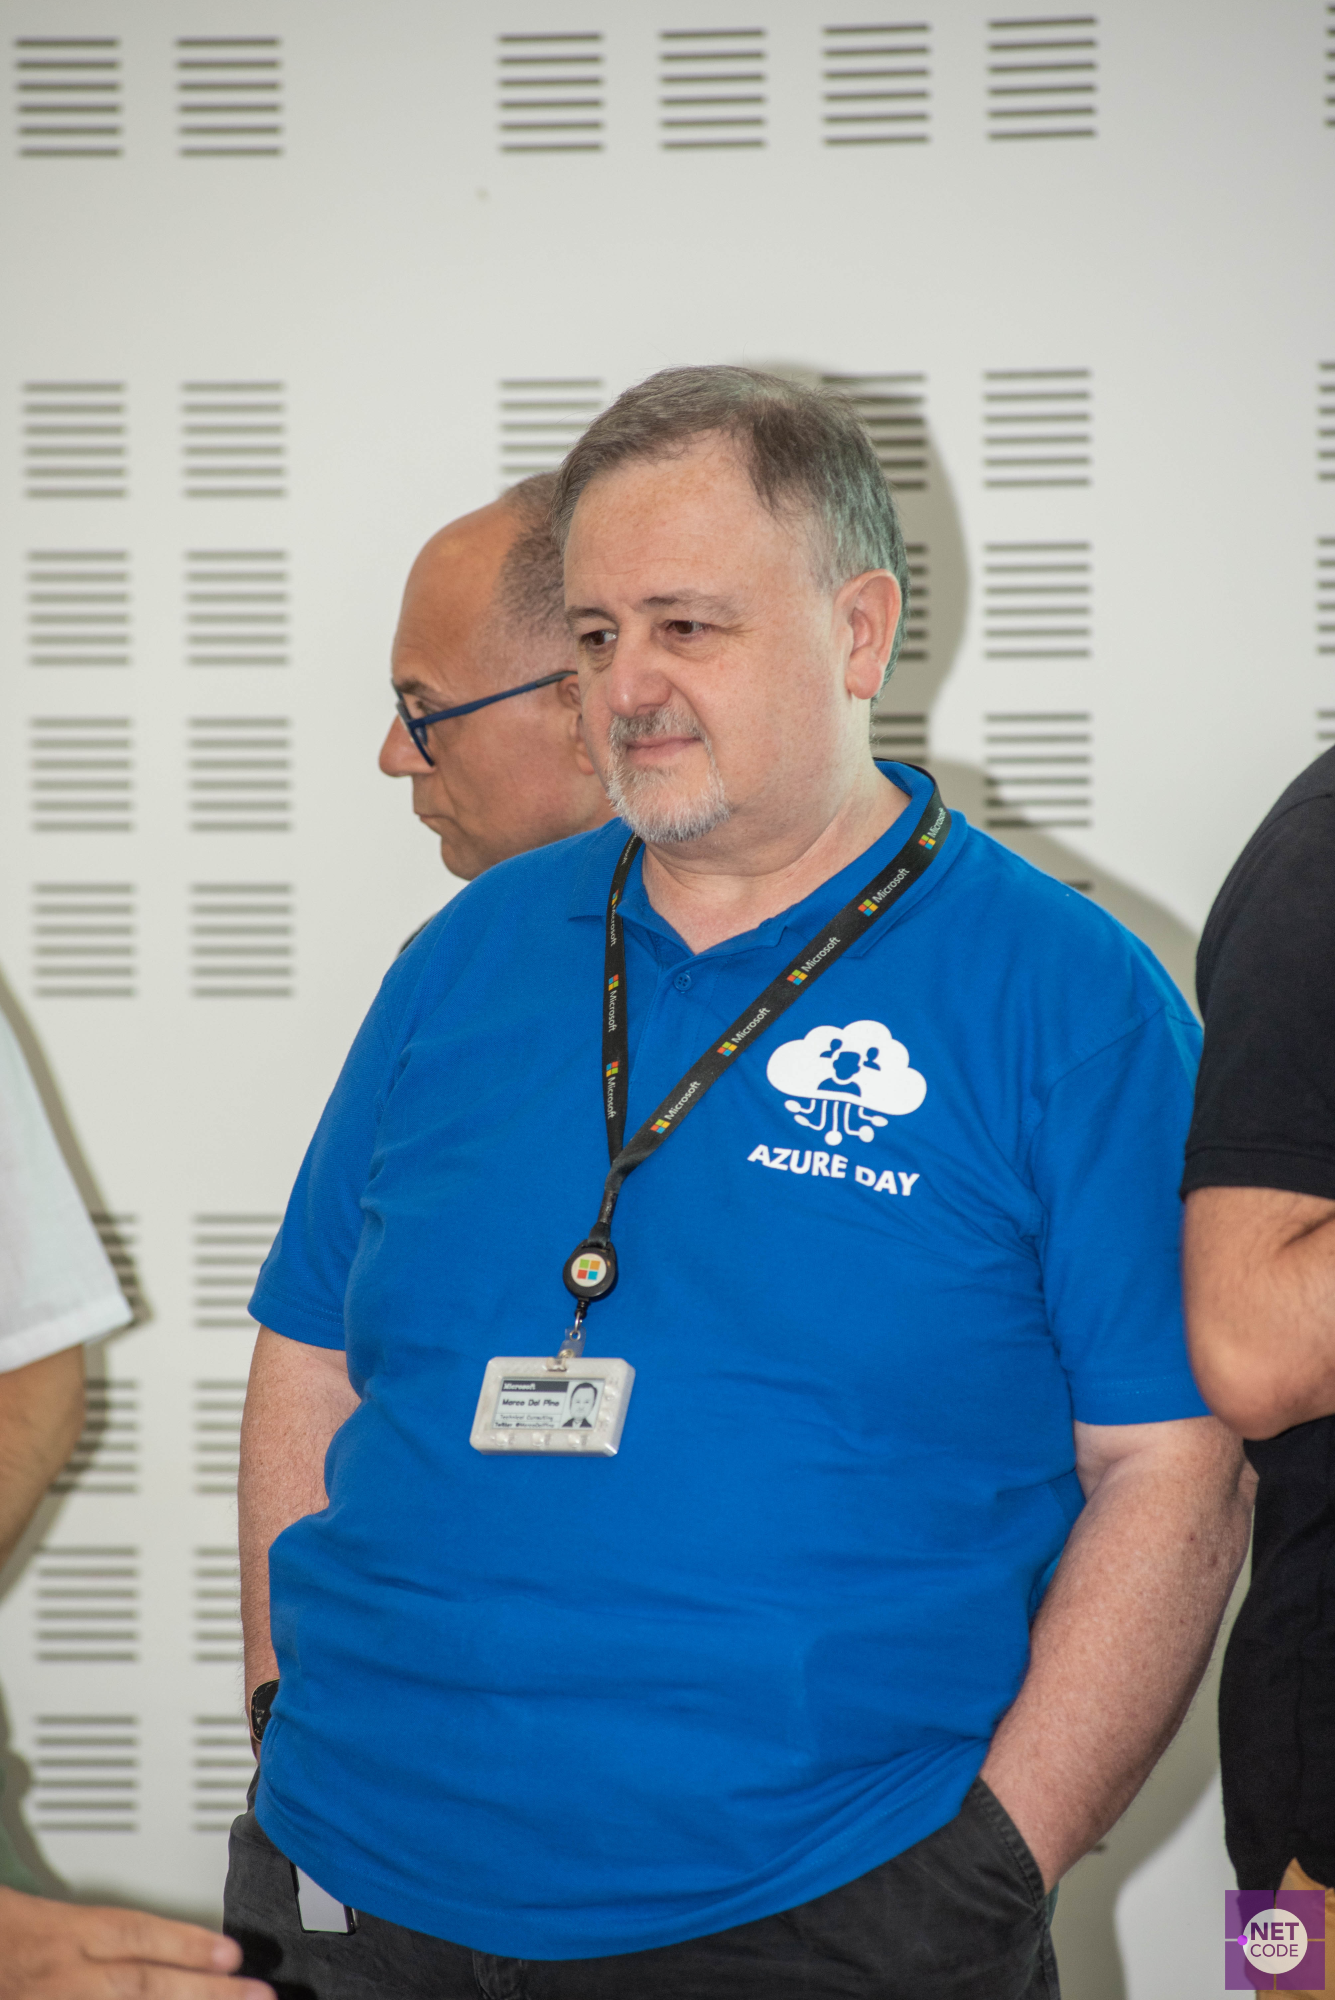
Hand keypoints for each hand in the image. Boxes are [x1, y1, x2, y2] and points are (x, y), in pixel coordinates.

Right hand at [0, 1888, 273, 1998]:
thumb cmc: (4, 1933)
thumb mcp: (48, 1917)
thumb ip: (102, 1929)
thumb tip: (161, 1940)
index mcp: (66, 1933)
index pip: (137, 1935)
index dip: (188, 1944)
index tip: (233, 1953)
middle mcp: (66, 1976)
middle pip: (144, 1985)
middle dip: (206, 1992)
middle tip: (256, 1993)